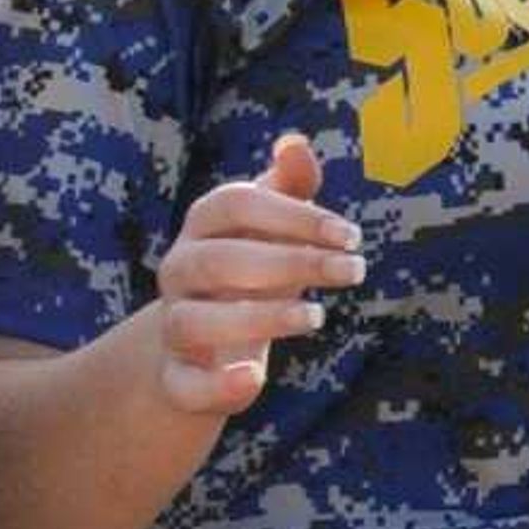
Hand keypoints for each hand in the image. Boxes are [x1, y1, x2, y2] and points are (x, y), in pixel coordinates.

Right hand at [149, 134, 363, 418]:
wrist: (207, 339)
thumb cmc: (253, 265)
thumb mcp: (274, 224)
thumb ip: (290, 184)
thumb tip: (294, 142)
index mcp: (203, 225)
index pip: (236, 204)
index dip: (294, 215)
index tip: (351, 235)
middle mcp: (180, 270)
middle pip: (220, 261)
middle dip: (292, 264)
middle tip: (354, 270)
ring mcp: (174, 325)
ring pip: (194, 322)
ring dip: (260, 318)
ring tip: (317, 317)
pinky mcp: (178, 378)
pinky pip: (182, 385)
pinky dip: (216, 386)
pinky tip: (255, 378)